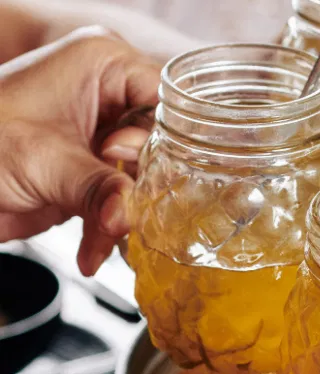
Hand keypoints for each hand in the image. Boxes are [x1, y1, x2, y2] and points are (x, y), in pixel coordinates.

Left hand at [0, 26, 158, 275]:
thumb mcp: (44, 163)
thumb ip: (99, 188)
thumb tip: (133, 215)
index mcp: (103, 65)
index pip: (164, 98)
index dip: (163, 136)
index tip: (145, 168)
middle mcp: (109, 96)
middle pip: (159, 141)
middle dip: (143, 185)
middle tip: (126, 210)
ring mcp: (101, 135)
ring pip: (142, 176)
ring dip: (125, 214)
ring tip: (106, 238)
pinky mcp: (92, 168)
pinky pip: (119, 197)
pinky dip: (106, 227)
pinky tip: (92, 251)